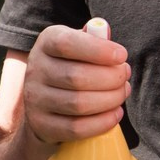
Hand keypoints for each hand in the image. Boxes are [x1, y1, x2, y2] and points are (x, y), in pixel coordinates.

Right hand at [19, 19, 129, 145]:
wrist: (46, 101)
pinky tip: (115, 114)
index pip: (66, 44)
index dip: (98, 50)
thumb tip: (104, 31)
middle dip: (111, 78)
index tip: (122, 56)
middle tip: (125, 77)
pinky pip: (76, 128)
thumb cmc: (72, 65)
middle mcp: (35, 69)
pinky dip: (102, 122)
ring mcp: (35, 99)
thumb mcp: (79, 45)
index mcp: (46, 43)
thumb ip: (93, 38)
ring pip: (78, 104)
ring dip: (110, 100)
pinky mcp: (41, 124)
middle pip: (76, 77)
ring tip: (122, 93)